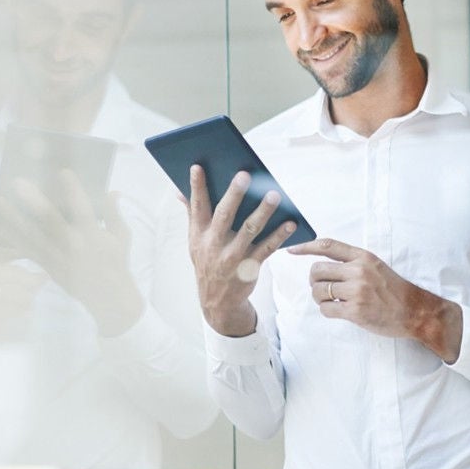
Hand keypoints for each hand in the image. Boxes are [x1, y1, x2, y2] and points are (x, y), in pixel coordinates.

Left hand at [0, 170, 142, 335]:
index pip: (82, 208)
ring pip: (32, 235)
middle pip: (49, 220)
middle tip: (18, 183)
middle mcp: (72, 245)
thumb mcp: (122, 237)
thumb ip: (114, 214)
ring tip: (0, 201)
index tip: (63, 172)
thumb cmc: (116, 263)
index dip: (73, 190)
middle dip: (33, 201)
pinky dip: (13, 241)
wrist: (109, 298)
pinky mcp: (49, 267)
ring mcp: (58, 257)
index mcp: (92, 235)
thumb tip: (112, 192)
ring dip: (14, 218)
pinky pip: (27, 252)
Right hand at [186, 165, 295, 336]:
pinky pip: (267, 249)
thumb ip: (192, 215)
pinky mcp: (250, 267)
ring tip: (274, 195)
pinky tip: (290, 222)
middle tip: (245, 175)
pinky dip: (279, 235)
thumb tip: (179, 191)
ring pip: (249, 230)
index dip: (196, 187)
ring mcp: (232, 256)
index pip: (196, 207)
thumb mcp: (195, 242)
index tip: (197, 167)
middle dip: (234, 195)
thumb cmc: (208, 263)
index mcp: (198, 235)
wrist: (217, 301)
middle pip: (224, 215)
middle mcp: (213, 244)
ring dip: (263, 212)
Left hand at [288, 238, 461, 361]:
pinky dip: (327, 311)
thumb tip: (322, 264)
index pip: (327, 246)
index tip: (291, 250)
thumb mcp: (376, 266)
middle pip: (316, 271)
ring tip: (331, 301)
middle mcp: (359, 271)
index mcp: (363, 257)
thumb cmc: (394, 290)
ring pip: (318, 291)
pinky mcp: (356, 311)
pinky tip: (337, 311)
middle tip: (323, 289)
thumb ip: (352, 263)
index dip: (305, 247)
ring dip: (319, 298)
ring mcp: (357, 291)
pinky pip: (326, 309)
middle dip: (314, 281)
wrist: (416, 311)